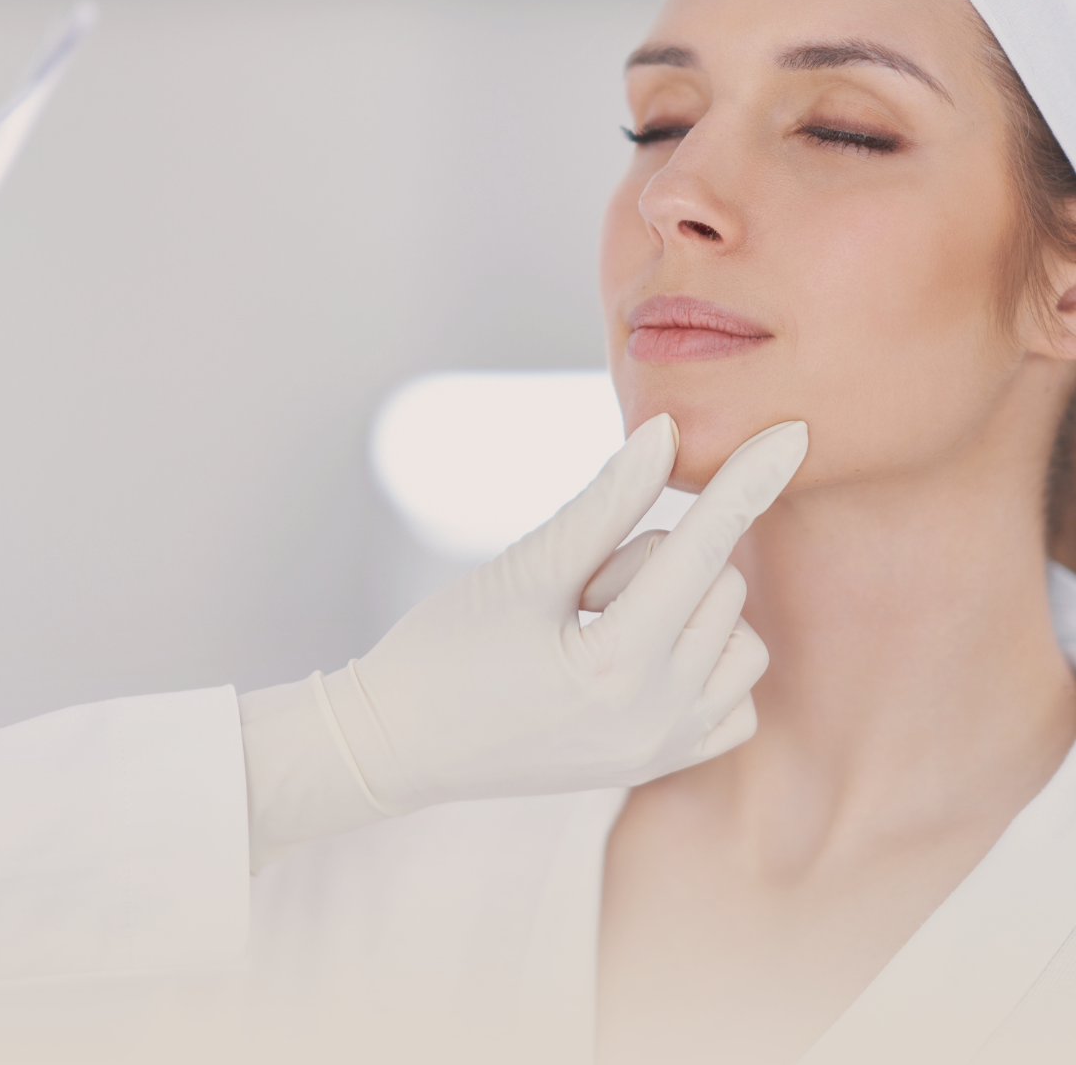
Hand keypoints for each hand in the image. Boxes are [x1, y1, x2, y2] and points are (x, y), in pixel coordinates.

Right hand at [321, 415, 807, 812]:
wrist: (399, 744)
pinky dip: (705, 660)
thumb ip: (605, 502)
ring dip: (686, 608)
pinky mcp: (662, 765)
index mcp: (618, 667)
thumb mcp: (524, 569)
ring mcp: (665, 751)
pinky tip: (642, 654)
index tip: (796, 430)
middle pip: (718, 585)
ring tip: (601, 626)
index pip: (703, 548)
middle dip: (656, 561)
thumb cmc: (445, 649)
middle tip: (577, 591)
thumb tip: (667, 433)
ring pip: (738, 637)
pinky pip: (734, 696)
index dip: (747, 479)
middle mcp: (658, 720)